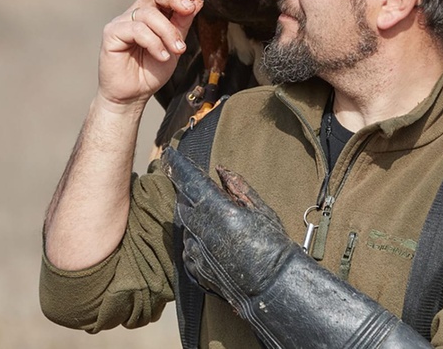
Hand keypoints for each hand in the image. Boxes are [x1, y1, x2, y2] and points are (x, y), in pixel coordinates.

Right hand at [97, 0, 202, 110]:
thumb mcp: (175, 46)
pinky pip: (137, 29)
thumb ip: (182, 24)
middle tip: (189, 10)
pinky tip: (162, 56)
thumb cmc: (151, 72)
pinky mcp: (111, 34)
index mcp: (149, 15)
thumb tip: (196, 2)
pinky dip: (154, 42)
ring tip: (177, 51)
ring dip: (168, 32)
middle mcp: (134, 15)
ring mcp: (121, 23)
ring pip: (148, 15)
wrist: (132, 96)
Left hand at [162, 147, 295, 299]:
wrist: (271, 288)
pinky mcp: (194, 268)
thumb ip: (237, 187)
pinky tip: (216, 242)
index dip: (177, 165)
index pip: (189, 181)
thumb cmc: (273, 246)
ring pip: (186, 225)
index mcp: (218, 210)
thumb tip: (221, 170)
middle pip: (183, 202)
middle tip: (199, 188)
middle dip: (187, 192)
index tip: (169, 154)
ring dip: (194, 217)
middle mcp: (201, 229)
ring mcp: (195, 251)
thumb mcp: (261, 210)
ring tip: (217, 220)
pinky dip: (198, 238)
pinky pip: (189, 246)